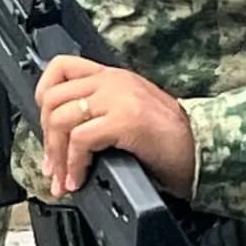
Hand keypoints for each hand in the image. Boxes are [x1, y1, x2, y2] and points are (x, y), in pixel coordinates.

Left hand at [31, 55, 193, 199]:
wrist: (204, 149)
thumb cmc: (171, 140)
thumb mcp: (131, 112)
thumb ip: (101, 111)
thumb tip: (64, 136)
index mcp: (113, 77)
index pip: (61, 66)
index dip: (42, 95)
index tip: (45, 126)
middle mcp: (113, 81)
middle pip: (53, 98)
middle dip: (46, 137)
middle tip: (53, 165)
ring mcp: (119, 98)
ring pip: (61, 119)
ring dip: (57, 156)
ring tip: (64, 179)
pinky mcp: (126, 120)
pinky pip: (81, 140)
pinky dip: (74, 165)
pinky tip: (80, 179)